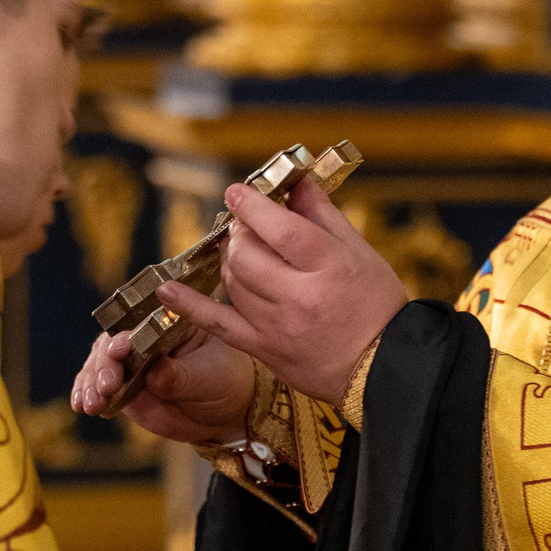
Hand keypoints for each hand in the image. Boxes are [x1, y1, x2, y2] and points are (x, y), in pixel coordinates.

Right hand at [70, 322, 255, 447]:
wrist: (225, 413)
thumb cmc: (224, 380)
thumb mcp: (209, 376)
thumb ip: (181, 375)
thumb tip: (154, 374)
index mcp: (167, 320)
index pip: (139, 320)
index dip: (126, 334)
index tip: (120, 350)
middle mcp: (142, 336)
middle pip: (111, 341)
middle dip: (104, 363)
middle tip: (106, 384)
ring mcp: (130, 362)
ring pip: (99, 364)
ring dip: (91, 381)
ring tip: (92, 402)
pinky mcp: (123, 387)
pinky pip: (98, 387)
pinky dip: (86, 394)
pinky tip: (82, 405)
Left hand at [159, 175, 406, 402]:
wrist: (383, 368)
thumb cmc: (377, 305)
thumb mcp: (360, 252)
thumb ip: (323, 215)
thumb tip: (295, 182)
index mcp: (328, 267)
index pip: (280, 228)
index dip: (252, 206)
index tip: (237, 192)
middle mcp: (299, 296)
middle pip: (248, 254)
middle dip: (239, 232)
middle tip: (246, 225)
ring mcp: (277, 325)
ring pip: (233, 281)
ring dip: (229, 258)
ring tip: (243, 251)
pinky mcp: (264, 348)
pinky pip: (217, 324)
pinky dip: (189, 306)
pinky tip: (167, 290)